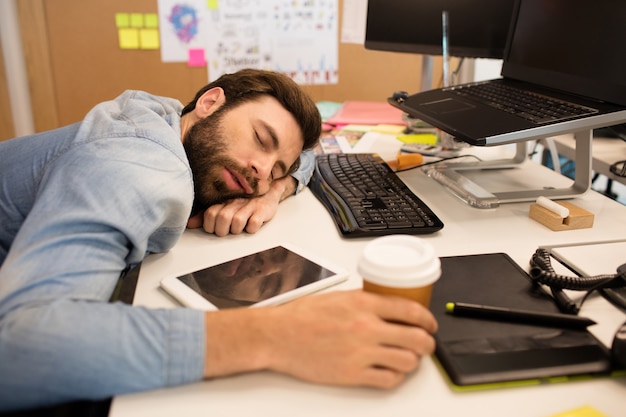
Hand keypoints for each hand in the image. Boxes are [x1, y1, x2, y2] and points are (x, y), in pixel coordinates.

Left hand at [187, 176, 296, 235]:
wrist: (269, 188)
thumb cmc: (243, 199)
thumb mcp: (224, 204)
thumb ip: (205, 214)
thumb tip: (189, 224)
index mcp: (224, 198)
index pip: (209, 214)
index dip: (210, 226)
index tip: (214, 228)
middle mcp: (235, 200)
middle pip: (222, 218)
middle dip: (222, 230)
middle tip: (227, 230)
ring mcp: (250, 205)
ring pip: (237, 222)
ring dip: (237, 230)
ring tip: (239, 227)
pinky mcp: (263, 210)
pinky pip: (254, 224)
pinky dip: (251, 228)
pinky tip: (251, 225)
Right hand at [203, 290, 437, 388]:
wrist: (277, 336)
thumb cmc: (301, 316)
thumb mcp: (337, 297)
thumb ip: (364, 301)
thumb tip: (385, 305)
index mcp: (363, 304)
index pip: (411, 311)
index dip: (428, 319)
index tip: (430, 324)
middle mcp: (366, 327)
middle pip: (416, 338)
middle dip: (427, 343)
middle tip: (426, 344)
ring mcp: (360, 352)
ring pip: (407, 361)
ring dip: (413, 361)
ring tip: (408, 358)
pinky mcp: (352, 374)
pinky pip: (388, 380)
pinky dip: (395, 377)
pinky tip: (390, 371)